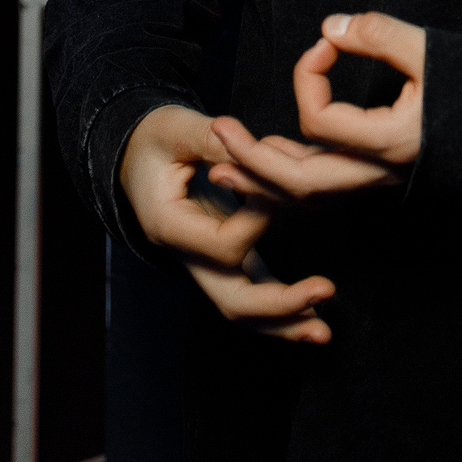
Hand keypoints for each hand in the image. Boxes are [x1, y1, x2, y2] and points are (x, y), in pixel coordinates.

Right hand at [118, 103, 334, 342]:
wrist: (136, 154)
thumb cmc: (155, 138)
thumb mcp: (176, 128)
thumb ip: (213, 141)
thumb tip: (254, 149)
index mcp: (168, 225)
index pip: (222, 243)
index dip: (258, 219)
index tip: (278, 188)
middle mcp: (185, 256)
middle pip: (231, 301)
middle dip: (280, 303)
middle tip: (325, 289)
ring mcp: (203, 265)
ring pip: (241, 311)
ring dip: (284, 324)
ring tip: (324, 333)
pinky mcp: (222, 261)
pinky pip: (249, 295)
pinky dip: (280, 311)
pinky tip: (313, 317)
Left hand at [208, 12, 425, 203]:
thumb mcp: (432, 49)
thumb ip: (379, 33)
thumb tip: (330, 26)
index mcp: (390, 142)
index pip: (319, 121)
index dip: (308, 77)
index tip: (324, 45)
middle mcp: (380, 172)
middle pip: (298, 181)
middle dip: (252, 159)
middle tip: (217, 133)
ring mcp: (380, 181)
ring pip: (309, 195)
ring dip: (264, 179)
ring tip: (224, 166)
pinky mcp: (381, 177)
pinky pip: (326, 190)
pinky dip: (291, 180)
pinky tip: (268, 167)